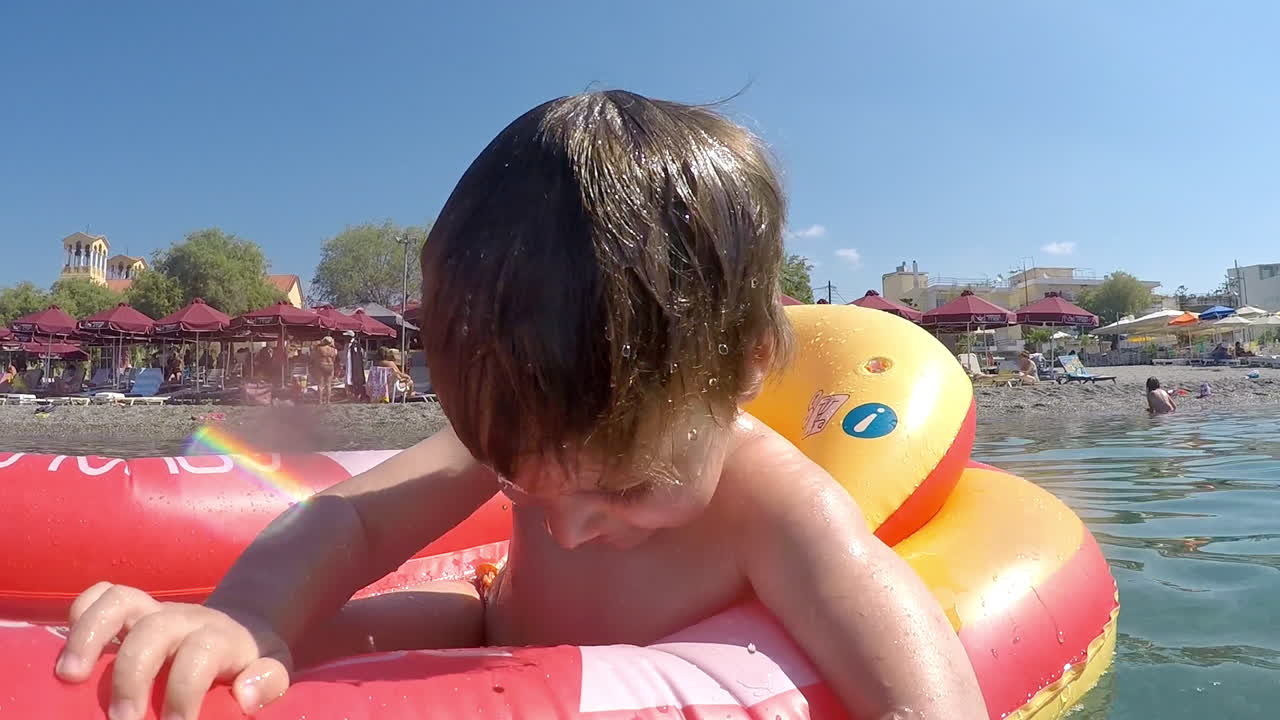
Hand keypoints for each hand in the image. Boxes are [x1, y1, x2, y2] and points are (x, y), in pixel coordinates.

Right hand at [56, 582, 293, 719]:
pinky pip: (102, 594)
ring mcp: (156, 610)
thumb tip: (245, 696)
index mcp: (221, 637)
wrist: (245, 628)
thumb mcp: (273, 671)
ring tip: (70, 678)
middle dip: (131, 676)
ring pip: (119, 601)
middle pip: (154, 630)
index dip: (184, 693)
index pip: (200, 654)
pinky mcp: (134, 611)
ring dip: (89, 636)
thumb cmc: (251, 662)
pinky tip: (70, 655)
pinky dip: (80, 614)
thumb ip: (268, 682)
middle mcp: (186, 619)